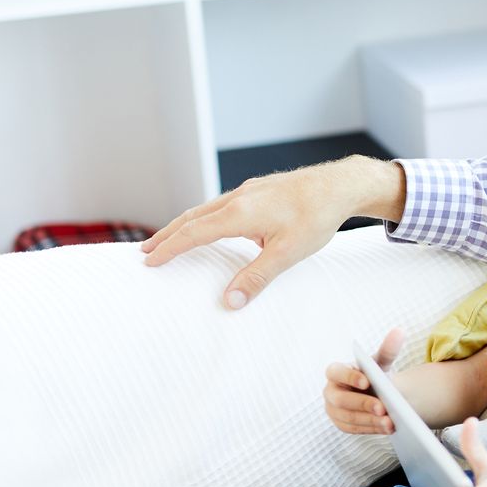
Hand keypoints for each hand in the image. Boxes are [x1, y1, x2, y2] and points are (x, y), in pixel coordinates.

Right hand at [140, 156, 402, 309]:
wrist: (340, 185)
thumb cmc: (316, 217)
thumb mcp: (288, 253)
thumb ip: (256, 277)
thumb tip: (229, 302)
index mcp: (239, 214)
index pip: (193, 233)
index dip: (169, 248)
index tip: (149, 261)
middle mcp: (237, 198)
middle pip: (192, 218)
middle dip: (167, 235)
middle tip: (146, 250)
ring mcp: (247, 191)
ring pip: (206, 209)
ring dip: (185, 224)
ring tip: (171, 239)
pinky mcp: (258, 189)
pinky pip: (222, 204)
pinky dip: (206, 217)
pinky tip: (213, 226)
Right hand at [323, 328, 400, 434]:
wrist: (375, 393)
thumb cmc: (374, 375)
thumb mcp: (381, 362)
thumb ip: (388, 349)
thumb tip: (399, 331)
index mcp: (336, 371)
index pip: (335, 372)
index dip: (349, 377)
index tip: (367, 381)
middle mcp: (330, 391)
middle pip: (341, 400)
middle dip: (363, 404)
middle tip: (383, 408)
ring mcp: (333, 410)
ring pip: (348, 417)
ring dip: (370, 421)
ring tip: (390, 423)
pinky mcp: (341, 424)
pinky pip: (354, 429)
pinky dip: (371, 429)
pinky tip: (387, 428)